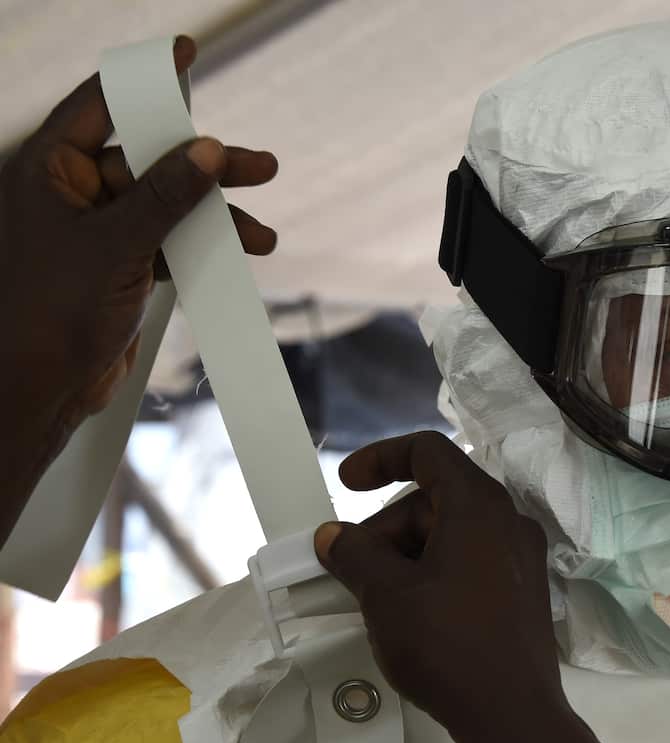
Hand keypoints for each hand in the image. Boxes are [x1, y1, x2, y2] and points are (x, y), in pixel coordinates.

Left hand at [0, 35, 277, 436]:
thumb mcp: (116, 246)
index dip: (145, 80)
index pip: (101, 105)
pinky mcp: (117, 266)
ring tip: (261, 233)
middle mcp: (72, 193)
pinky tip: (237, 256)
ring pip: (166, 204)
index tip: (186, 54)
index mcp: (50, 170)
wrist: (35, 389)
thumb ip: (164, 196)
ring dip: (214, 216)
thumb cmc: (48, 315)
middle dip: (204, 165)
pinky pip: (169, 241)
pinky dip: (203, 247)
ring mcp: (97, 231)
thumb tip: (206, 151)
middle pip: (149, 158)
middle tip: (258, 166)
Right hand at [313, 432, 565, 742]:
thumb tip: (334, 536)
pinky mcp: (523, 592)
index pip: (428, 452)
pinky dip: (433, 572)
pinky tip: (409, 613)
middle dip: (386, 526)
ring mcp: (521, 558)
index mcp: (479, 505)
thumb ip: (355, 554)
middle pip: (435, 499)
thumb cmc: (447, 644)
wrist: (514, 714)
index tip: (345, 483)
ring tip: (376, 598)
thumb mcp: (385, 595)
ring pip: (451, 534)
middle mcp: (508, 521)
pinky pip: (471, 562)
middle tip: (351, 569)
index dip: (381, 457)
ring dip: (406, 554)